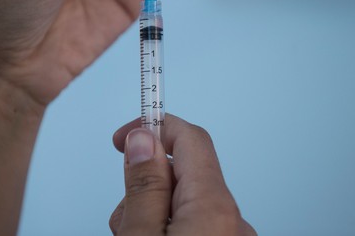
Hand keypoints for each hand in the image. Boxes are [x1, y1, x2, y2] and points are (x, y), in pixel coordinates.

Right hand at [110, 114, 255, 234]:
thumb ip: (144, 187)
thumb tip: (144, 139)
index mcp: (215, 208)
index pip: (191, 138)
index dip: (154, 128)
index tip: (121, 138)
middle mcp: (233, 220)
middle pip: (183, 175)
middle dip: (147, 184)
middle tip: (124, 220)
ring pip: (185, 204)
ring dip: (154, 211)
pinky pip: (195, 225)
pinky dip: (169, 229)